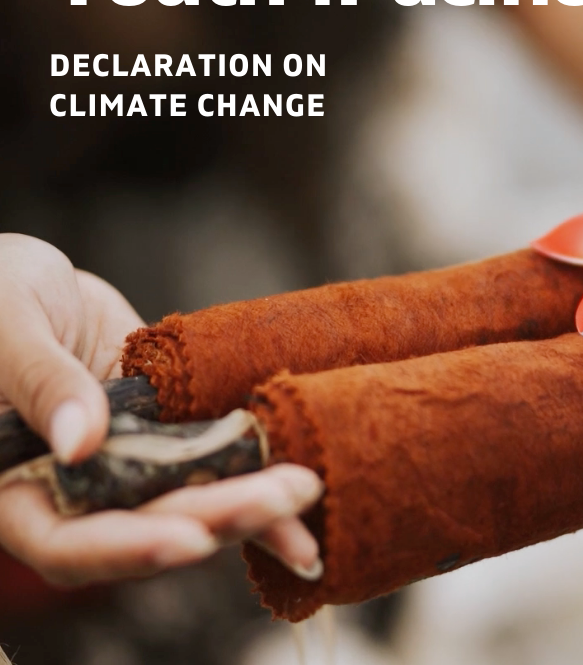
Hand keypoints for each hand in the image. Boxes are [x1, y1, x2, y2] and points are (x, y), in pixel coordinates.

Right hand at [0, 234, 322, 586]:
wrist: (30, 279)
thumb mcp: (4, 329)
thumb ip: (38, 383)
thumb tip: (83, 443)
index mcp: (18, 483)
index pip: (66, 540)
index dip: (127, 549)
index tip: (189, 539)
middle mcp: (80, 487)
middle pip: (148, 526)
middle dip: (218, 518)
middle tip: (283, 499)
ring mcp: (132, 459)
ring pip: (192, 498)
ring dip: (252, 501)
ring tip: (306, 487)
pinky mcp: (172, 428)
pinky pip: (215, 453)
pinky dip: (257, 466)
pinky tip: (303, 472)